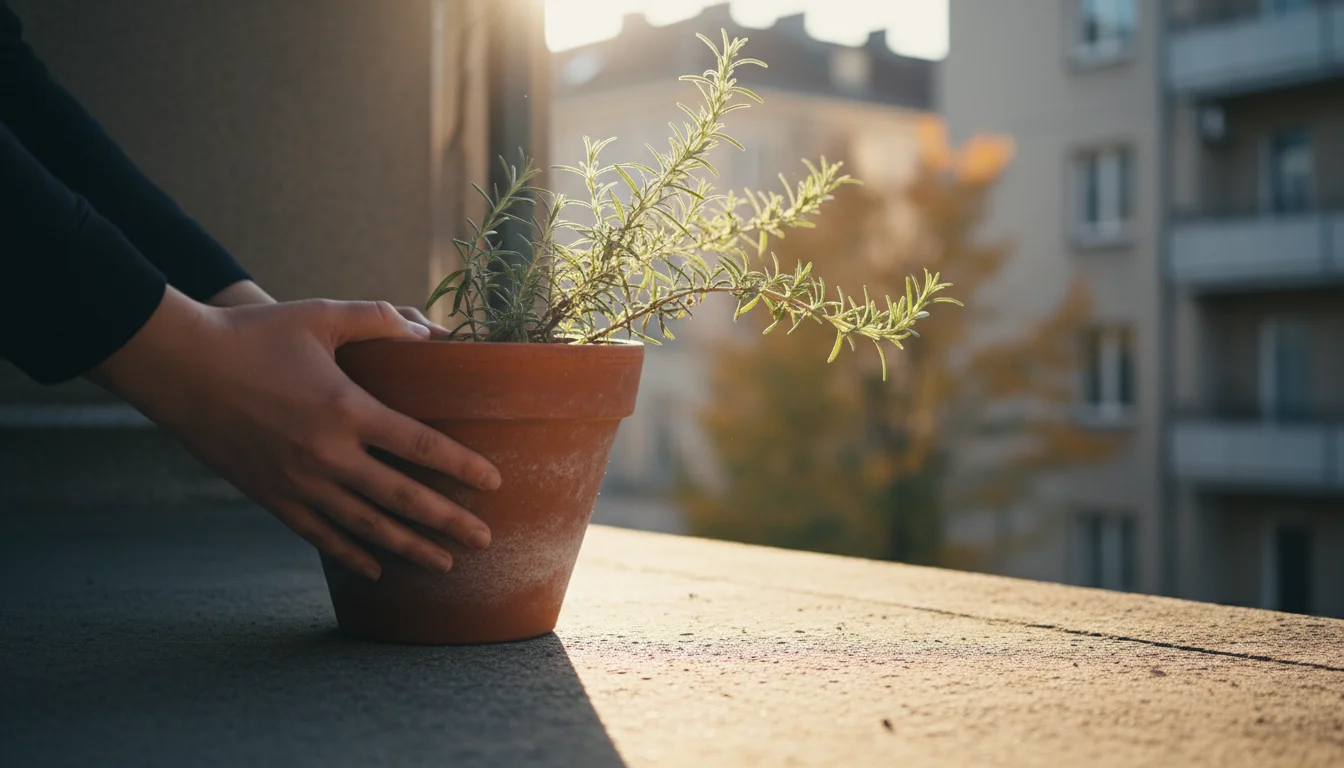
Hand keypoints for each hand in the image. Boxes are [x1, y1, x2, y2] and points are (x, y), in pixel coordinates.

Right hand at [90, 287, 500, 580]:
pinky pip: (318, 535)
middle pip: (401, 498)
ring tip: (444, 564)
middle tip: (484, 541)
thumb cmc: (253, 334)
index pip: (420, 445)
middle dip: (447, 522)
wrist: (177, 365)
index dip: (461, 467)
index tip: (494, 484)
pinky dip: (350, 554)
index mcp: (346, 409)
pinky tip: (377, 569)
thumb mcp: (321, 315)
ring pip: (364, 526)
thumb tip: (433, 332)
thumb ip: (381, 319)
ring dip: (408, 547)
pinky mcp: (269, 496)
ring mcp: (296, 482)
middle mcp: (325, 454)